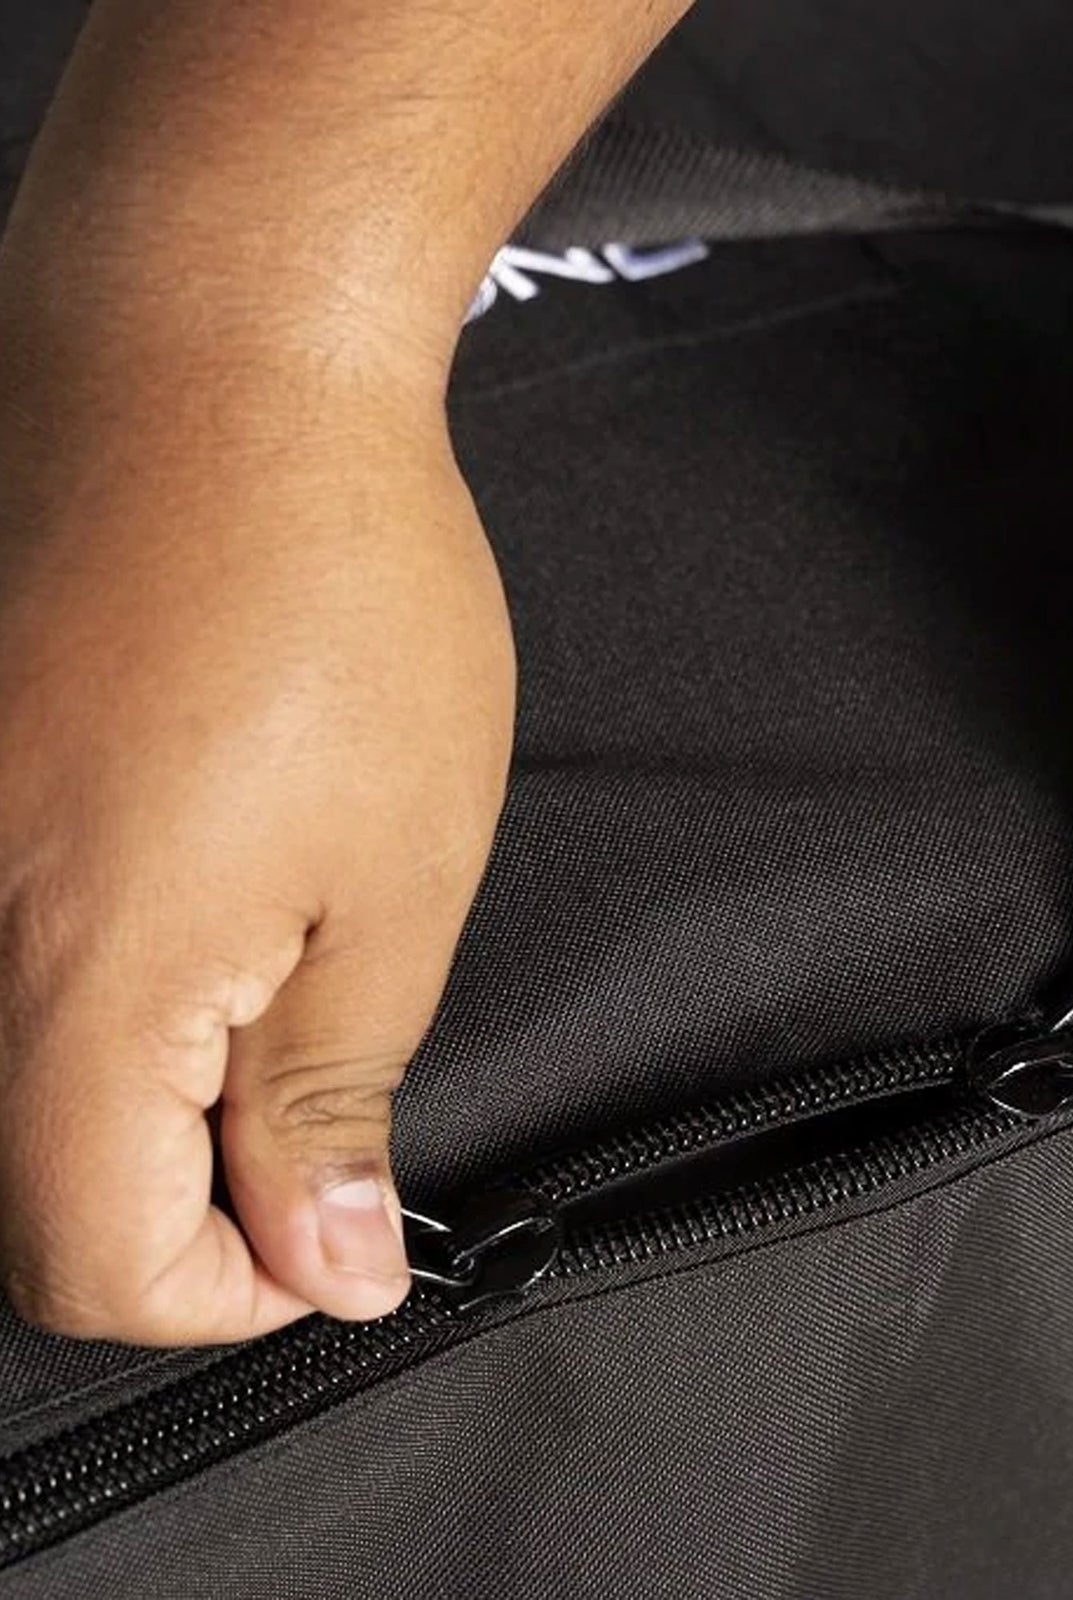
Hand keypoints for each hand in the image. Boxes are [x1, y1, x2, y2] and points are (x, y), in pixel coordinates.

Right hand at [0, 347, 514, 1343]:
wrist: (212, 369)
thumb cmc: (340, 601)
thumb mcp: (395, 881)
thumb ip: (332, 1096)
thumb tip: (324, 1265)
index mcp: (69, 984)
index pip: (95, 1265)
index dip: (235, 1287)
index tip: (334, 1226)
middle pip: (38, 1186)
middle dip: (194, 1189)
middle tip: (320, 1094)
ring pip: (17, 1078)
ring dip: (149, 1082)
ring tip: (274, 967)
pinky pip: (3, 953)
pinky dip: (95, 982)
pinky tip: (194, 894)